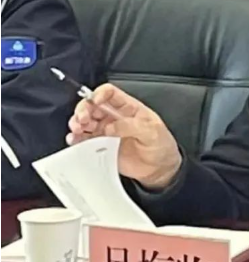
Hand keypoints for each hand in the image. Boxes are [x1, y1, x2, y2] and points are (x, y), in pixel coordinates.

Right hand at [67, 83, 181, 188]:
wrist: (159, 168)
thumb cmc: (161, 146)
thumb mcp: (152, 132)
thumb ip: (131, 126)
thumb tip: (110, 127)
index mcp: (129, 108)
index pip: (110, 93)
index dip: (101, 93)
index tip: (95, 100)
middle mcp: (115, 117)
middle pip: (92, 106)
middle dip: (83, 109)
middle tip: (82, 119)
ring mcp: (106, 132)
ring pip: (85, 121)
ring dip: (77, 123)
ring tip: (77, 129)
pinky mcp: (101, 146)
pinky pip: (84, 140)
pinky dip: (76, 139)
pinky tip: (74, 140)